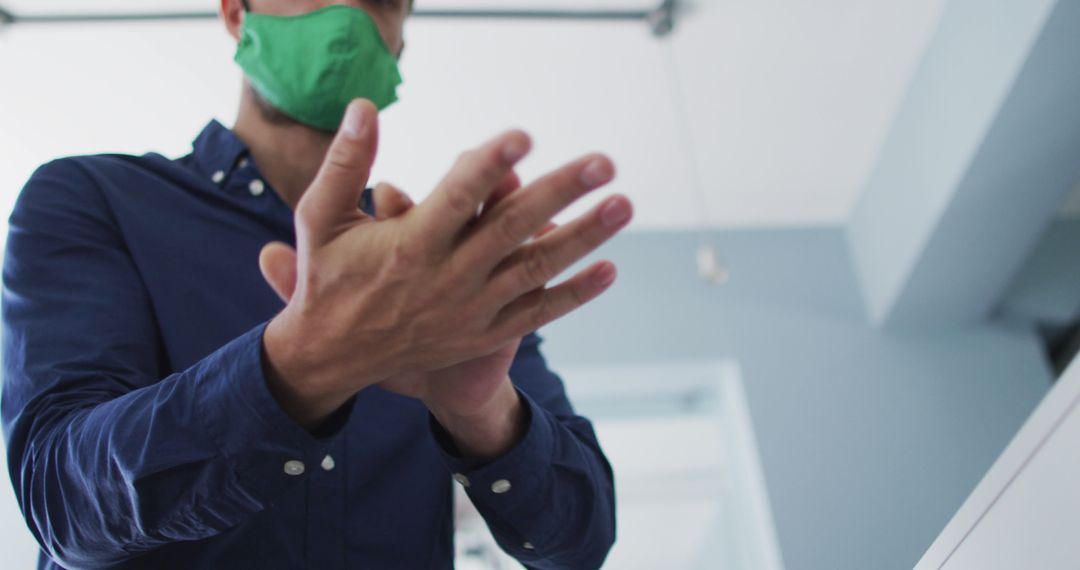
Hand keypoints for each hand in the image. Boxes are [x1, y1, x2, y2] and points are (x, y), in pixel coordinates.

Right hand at [259, 99, 632, 428]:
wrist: (335, 356)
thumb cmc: (329, 276)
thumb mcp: (322, 217)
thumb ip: (345, 162)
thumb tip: (364, 107)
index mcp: (410, 245)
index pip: (457, 198)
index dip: (491, 165)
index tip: (524, 136)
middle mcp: (448, 278)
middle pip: (512, 228)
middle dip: (560, 192)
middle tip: (603, 161)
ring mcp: (472, 309)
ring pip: (536, 268)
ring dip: (581, 236)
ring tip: (622, 204)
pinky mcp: (485, 332)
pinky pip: (538, 312)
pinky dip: (574, 294)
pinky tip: (609, 269)